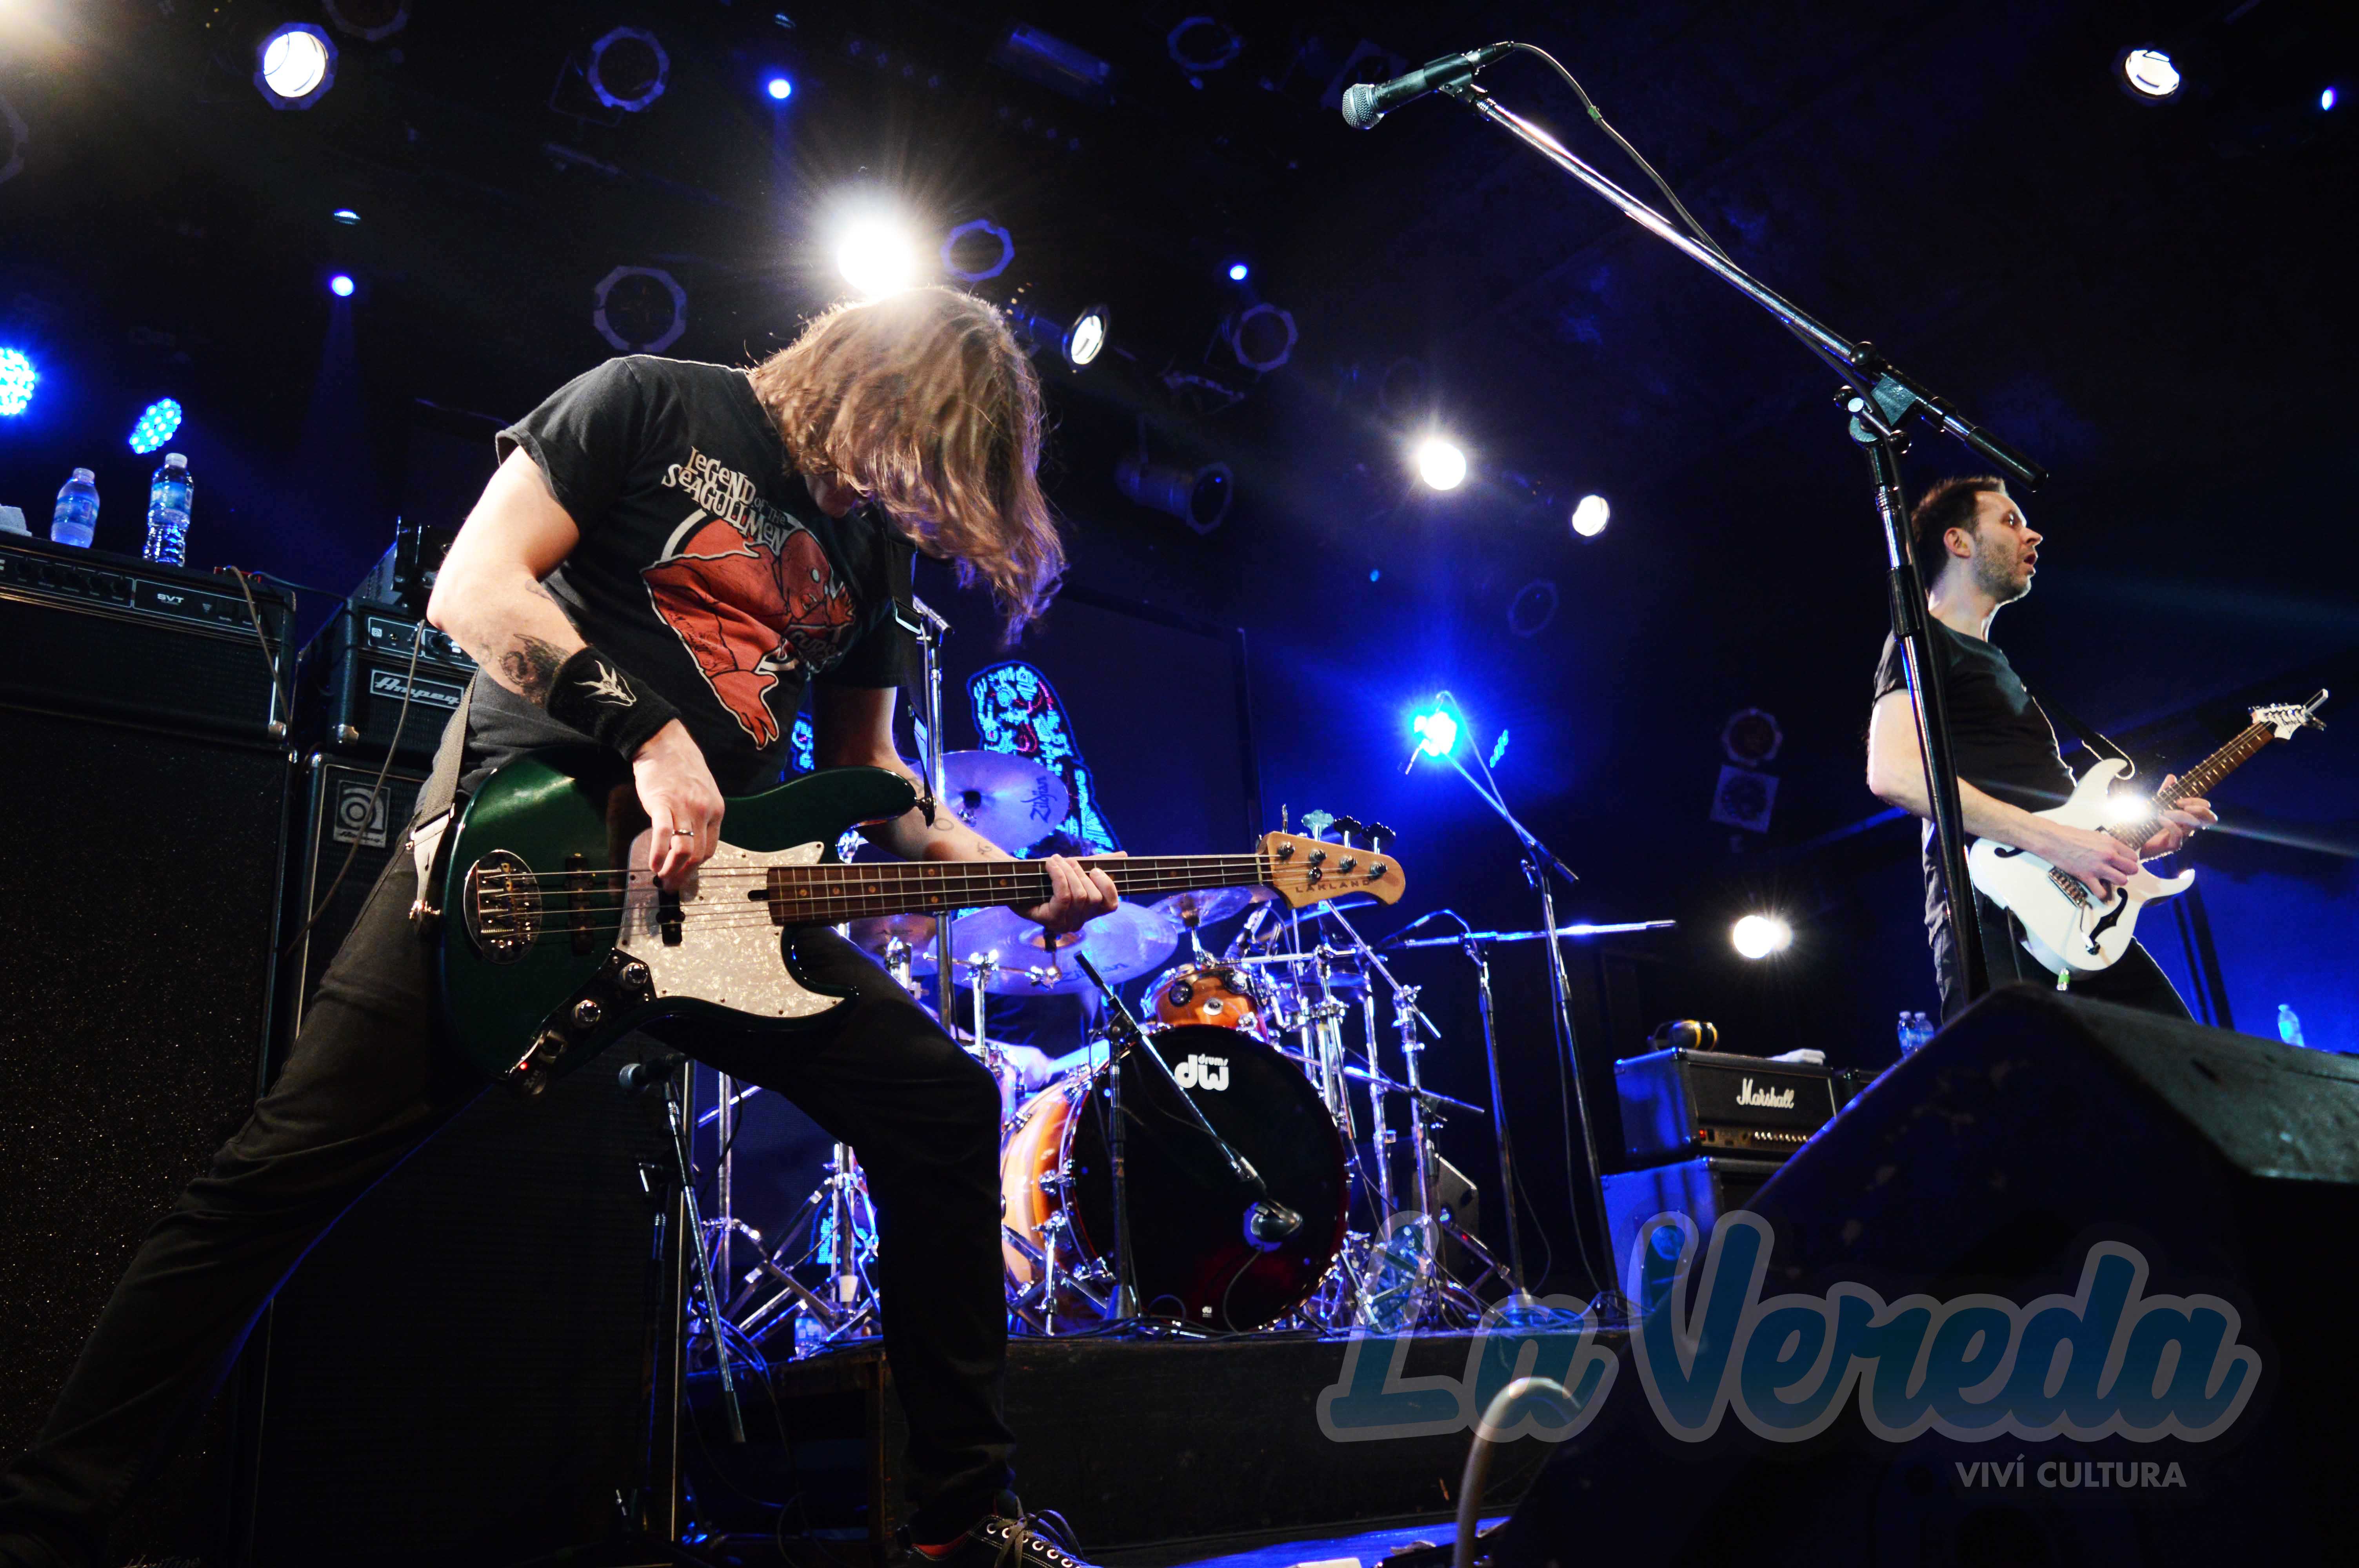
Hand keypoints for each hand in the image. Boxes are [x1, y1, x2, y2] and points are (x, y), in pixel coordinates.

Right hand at [633, 719, 724, 891]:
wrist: (663, 743)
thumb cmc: (680, 768)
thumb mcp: (703, 792)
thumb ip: (701, 816)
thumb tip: (692, 842)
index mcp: (716, 810)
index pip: (710, 849)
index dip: (695, 868)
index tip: (684, 877)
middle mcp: (704, 810)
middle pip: (698, 854)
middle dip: (683, 875)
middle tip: (670, 886)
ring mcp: (684, 807)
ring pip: (684, 850)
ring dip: (672, 870)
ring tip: (661, 878)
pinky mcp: (662, 803)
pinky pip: (664, 835)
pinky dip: (659, 854)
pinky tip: (653, 865)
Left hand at [1013, 852, 1120, 936]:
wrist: (1015, 880)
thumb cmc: (1045, 877)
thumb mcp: (1074, 869)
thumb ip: (1098, 864)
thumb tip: (1123, 855)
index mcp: (1088, 912)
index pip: (1111, 905)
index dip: (1108, 886)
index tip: (1095, 869)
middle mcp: (1078, 922)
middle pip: (1093, 897)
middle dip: (1080, 873)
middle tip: (1068, 860)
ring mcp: (1063, 923)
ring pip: (1079, 896)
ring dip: (1067, 871)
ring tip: (1056, 860)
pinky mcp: (1049, 920)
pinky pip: (1063, 896)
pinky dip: (1058, 875)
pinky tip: (1050, 864)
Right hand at [2042, 823, 2141, 900]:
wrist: (2054, 841)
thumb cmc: (2072, 836)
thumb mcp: (2096, 835)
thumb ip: (2109, 845)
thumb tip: (2116, 853)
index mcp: (2111, 844)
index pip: (2133, 857)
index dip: (2129, 861)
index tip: (2123, 863)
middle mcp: (2108, 856)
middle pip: (2132, 869)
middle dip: (2127, 872)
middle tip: (2118, 871)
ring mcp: (2098, 867)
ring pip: (2122, 881)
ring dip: (2117, 882)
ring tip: (2109, 879)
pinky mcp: (2087, 877)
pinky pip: (2101, 892)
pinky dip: (2101, 893)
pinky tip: (2098, 888)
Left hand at [2137, 775, 2215, 857]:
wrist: (2135, 841)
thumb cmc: (2149, 823)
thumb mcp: (2157, 804)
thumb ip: (2165, 792)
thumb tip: (2172, 777)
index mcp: (2189, 817)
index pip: (2206, 809)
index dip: (2198, 802)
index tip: (2179, 800)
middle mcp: (2189, 827)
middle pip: (2210, 818)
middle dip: (2199, 808)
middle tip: (2180, 804)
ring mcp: (2183, 837)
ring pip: (2194, 825)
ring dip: (2180, 814)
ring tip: (2164, 811)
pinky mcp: (2173, 845)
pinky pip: (2179, 834)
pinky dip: (2170, 824)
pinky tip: (2160, 818)